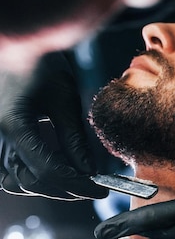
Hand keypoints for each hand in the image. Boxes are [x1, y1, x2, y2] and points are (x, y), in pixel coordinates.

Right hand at [0, 52, 107, 199]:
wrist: (19, 48)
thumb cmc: (42, 68)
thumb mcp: (65, 101)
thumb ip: (74, 140)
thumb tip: (89, 172)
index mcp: (14, 126)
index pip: (48, 171)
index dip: (77, 184)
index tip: (101, 189)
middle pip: (32, 181)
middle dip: (66, 188)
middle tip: (93, 187)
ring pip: (16, 182)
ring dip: (48, 186)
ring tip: (76, 179)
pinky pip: (8, 173)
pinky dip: (31, 177)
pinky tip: (55, 170)